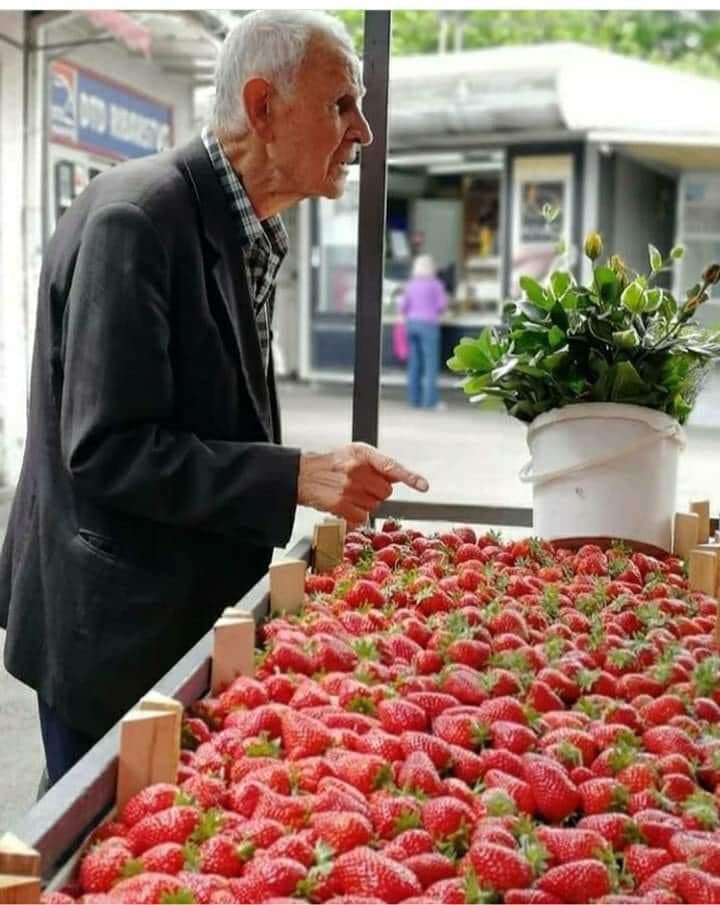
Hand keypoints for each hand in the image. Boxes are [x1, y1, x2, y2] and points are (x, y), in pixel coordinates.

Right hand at [297, 441, 428, 526]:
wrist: (302, 473)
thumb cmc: (332, 462)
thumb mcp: (354, 453)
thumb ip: (378, 463)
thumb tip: (400, 476)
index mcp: (362, 453)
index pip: (391, 466)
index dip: (410, 477)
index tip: (423, 486)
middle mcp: (356, 469)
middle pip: (386, 492)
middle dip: (376, 491)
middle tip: (360, 485)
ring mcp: (348, 488)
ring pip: (375, 506)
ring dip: (365, 503)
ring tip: (349, 493)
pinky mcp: (340, 504)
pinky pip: (363, 517)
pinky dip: (356, 515)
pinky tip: (345, 504)